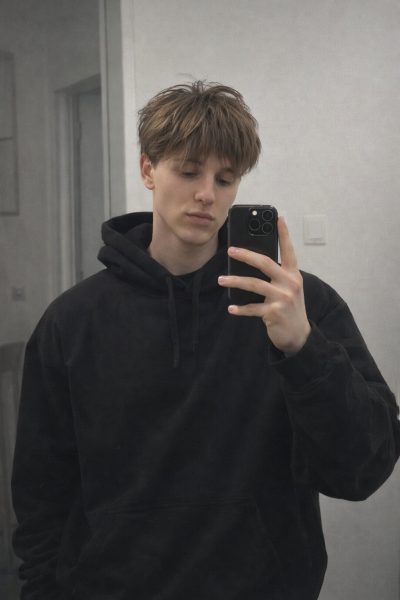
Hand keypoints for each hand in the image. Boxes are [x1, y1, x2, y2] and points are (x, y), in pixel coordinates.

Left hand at [218, 216, 310, 354]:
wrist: (298, 335)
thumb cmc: (289, 307)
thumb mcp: (288, 288)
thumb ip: (276, 276)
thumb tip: (251, 263)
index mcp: (293, 274)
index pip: (289, 250)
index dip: (284, 233)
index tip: (278, 217)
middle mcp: (290, 283)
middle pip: (266, 263)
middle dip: (246, 255)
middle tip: (231, 251)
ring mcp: (283, 298)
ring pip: (254, 284)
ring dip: (235, 282)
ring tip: (221, 280)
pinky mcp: (274, 313)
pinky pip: (252, 308)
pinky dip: (240, 308)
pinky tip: (231, 307)